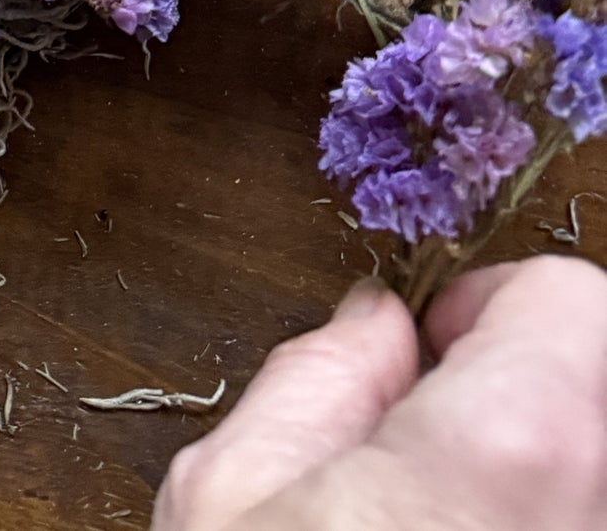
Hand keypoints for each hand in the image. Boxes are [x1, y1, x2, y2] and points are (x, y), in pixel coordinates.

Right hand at [154, 255, 606, 528]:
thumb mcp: (232, 492)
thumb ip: (318, 383)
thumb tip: (373, 329)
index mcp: (512, 447)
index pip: (572, 296)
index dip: (492, 295)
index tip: (432, 334)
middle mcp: (595, 515)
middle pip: (594, 370)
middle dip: (516, 368)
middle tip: (429, 411)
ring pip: (588, 457)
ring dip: (527, 444)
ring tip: (430, 489)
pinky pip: (578, 511)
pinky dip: (533, 504)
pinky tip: (449, 527)